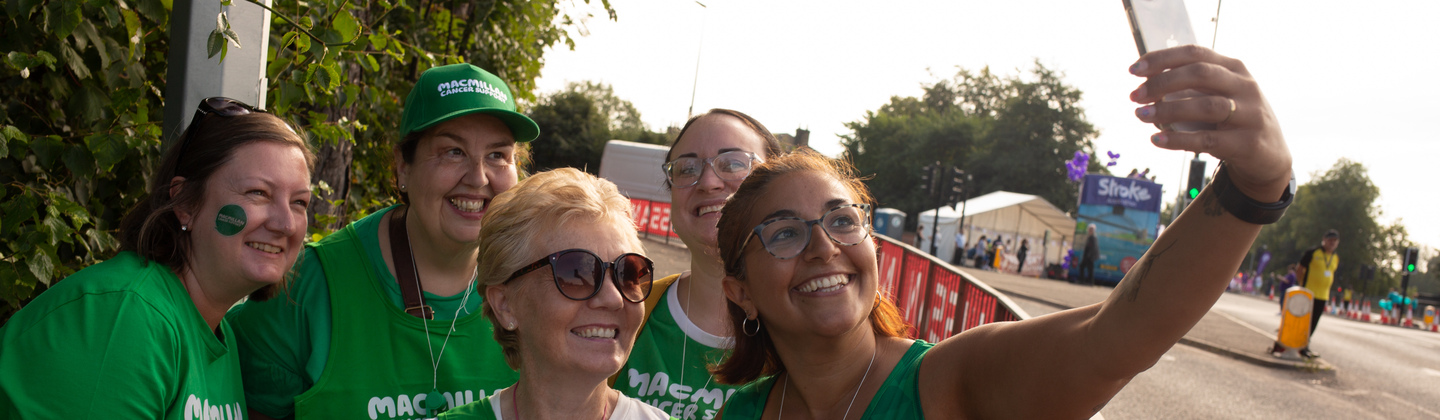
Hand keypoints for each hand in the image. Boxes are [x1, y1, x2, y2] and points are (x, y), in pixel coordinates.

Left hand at [1128, 45, 1292, 201]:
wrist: (1269, 156)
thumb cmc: (1233, 121)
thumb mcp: (1218, 95)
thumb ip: (1189, 87)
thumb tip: (1144, 85)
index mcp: (1234, 69)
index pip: (1195, 54)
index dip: (1162, 58)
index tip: (1133, 69)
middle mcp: (1245, 87)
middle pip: (1200, 74)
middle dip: (1162, 82)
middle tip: (1135, 95)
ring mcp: (1251, 114)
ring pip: (1206, 106)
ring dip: (1168, 110)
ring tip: (1140, 115)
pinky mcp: (1248, 143)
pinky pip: (1208, 139)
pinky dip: (1179, 139)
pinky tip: (1157, 139)